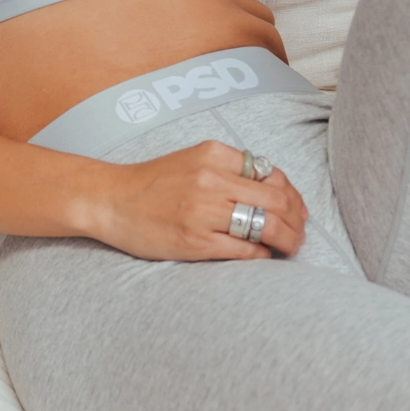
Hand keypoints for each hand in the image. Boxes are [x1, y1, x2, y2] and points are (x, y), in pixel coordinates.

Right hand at [91, 139, 307, 261]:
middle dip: (298, 220)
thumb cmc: (151, 184)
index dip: (292, 195)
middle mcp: (210, 179)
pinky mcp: (195, 241)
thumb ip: (228, 169)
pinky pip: (246, 250)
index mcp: (212, 155)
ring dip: (288, 240)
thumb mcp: (192, 160)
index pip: (272, 174)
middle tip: (300, 233)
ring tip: (290, 247)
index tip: (298, 209)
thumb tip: (276, 190)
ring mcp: (203, 211)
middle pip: (277, 200)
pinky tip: (263, 255)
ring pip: (267, 226)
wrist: (109, 201)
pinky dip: (263, 255)